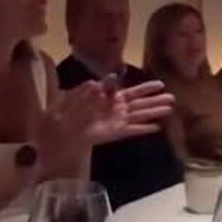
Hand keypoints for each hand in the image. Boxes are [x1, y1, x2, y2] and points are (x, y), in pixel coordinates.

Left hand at [37, 80, 173, 165]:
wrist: (49, 138)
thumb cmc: (56, 118)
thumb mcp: (68, 101)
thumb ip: (84, 92)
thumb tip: (98, 83)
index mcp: (104, 99)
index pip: (128, 92)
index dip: (144, 88)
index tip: (159, 85)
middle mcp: (112, 110)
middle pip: (137, 104)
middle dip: (154, 100)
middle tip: (172, 96)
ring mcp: (113, 123)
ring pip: (137, 116)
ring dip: (153, 113)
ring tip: (169, 109)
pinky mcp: (111, 135)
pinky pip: (129, 132)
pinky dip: (141, 130)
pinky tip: (156, 128)